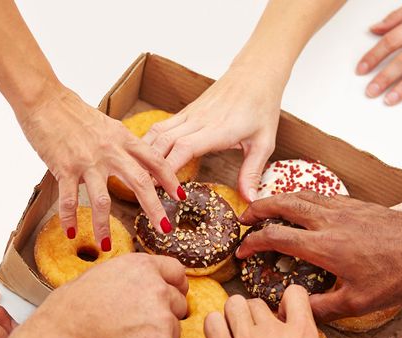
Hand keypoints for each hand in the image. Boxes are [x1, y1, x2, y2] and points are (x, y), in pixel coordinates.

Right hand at [19, 87, 181, 249]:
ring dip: (104, 227)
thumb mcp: (106, 125)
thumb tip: (133, 159)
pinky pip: (68, 200)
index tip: (181, 196)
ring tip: (106, 246)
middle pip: (140, 183)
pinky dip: (69, 219)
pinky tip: (71, 232)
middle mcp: (110, 151)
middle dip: (154, 208)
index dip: (171, 179)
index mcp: (123, 138)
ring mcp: (87, 161)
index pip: (155, 161)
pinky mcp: (64, 168)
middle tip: (164, 229)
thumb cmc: (72, 111)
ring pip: (102, 201)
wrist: (43, 99)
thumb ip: (120, 144)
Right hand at [28, 253, 187, 337]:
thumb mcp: (97, 277)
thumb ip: (125, 279)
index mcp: (142, 267)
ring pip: (174, 331)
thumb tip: (131, 287)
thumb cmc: (68, 314)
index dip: (174, 286)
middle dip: (163, 315)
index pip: (176, 272)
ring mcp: (163, 319)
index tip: (170, 294)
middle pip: (178, 303)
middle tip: (137, 327)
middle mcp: (158, 289)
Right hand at [143, 63, 283, 201]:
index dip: (170, 168)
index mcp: (218, 129)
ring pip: (157, 132)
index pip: (186, 147)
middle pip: (164, 141)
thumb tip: (249, 201)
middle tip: (142, 190)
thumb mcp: (264, 143)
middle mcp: (199, 120)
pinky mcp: (186, 111)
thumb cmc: (262, 107)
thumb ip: (252, 172)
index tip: (161, 189)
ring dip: (144, 153)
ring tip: (137, 176)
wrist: (256, 73)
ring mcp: (189, 114)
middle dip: (150, 166)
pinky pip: (162, 126)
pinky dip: (148, 141)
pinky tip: (143, 157)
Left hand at [205, 286, 346, 337]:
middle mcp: (273, 331)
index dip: (290, 299)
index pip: (296, 294)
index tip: (287, 311)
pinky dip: (215, 325)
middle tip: (257, 330)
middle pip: (258, 301)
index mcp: (302, 336)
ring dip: (234, 314)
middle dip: (256, 313)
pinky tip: (220, 336)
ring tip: (236, 328)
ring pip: (234, 304)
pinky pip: (212, 322)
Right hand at [237, 191, 401, 320]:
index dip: (252, 242)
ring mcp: (345, 208)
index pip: (275, 236)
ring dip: (279, 199)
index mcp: (324, 246)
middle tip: (244, 217)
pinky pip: (323, 195)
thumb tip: (297, 310)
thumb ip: (322, 307)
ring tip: (268, 208)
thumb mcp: (358, 302)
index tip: (241, 250)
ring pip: (302, 194)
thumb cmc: (398, 278)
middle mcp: (330, 221)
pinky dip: (304, 197)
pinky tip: (305, 207)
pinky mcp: (359, 204)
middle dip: (258, 208)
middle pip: (283, 204)